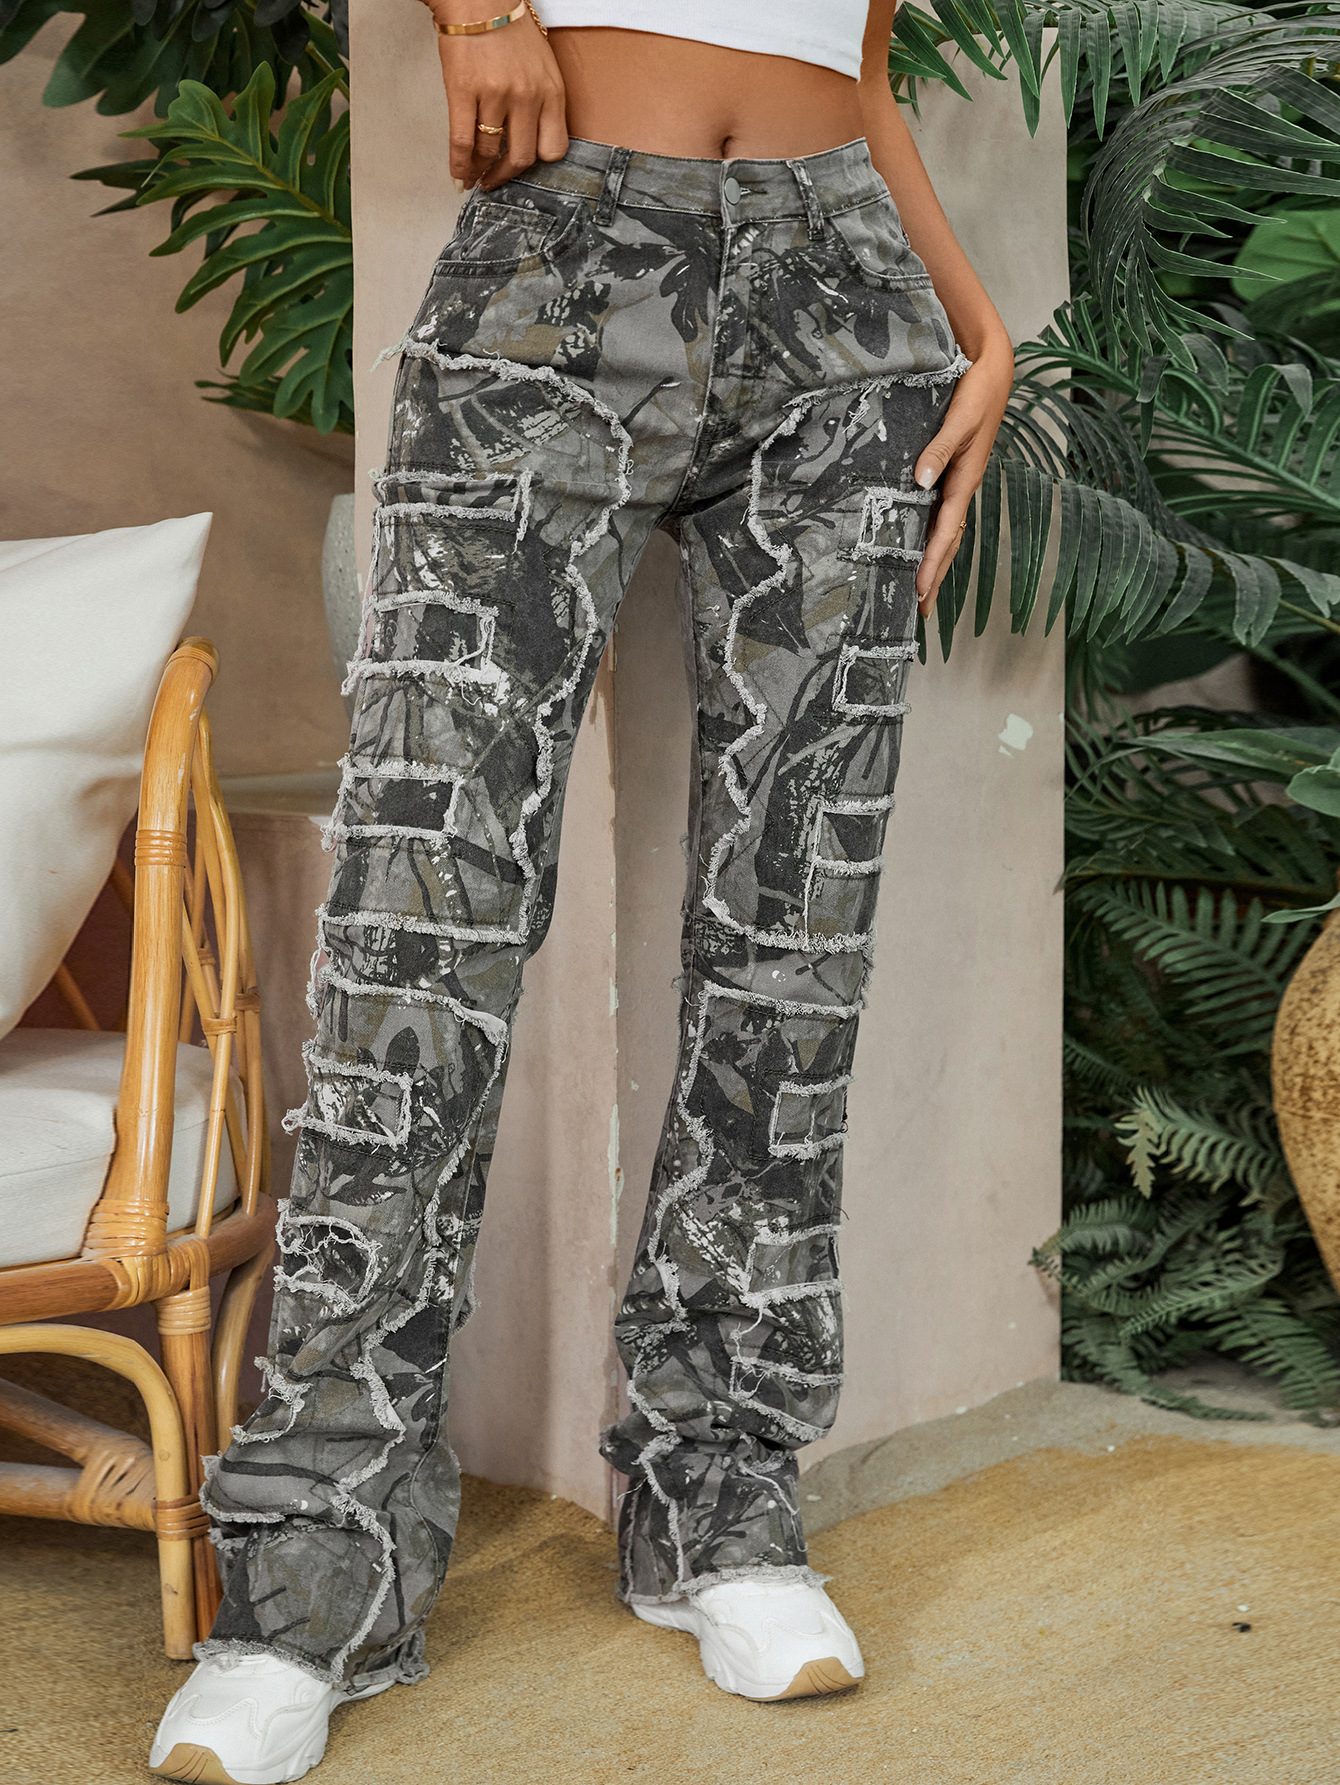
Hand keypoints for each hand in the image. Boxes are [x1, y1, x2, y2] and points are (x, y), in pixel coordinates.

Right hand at [430, 3, 568, 192]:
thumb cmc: (509, 28)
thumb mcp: (543, 66)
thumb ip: (542, 101)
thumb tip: (529, 137)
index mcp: (551, 92)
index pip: (554, 148)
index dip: (538, 165)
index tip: (524, 169)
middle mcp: (527, 97)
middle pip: (521, 157)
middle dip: (505, 175)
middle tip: (494, 180)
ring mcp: (496, 96)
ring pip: (489, 152)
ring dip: (479, 171)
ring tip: (473, 176)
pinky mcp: (465, 92)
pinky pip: (462, 142)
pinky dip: (460, 165)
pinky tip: (459, 175)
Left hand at [912, 329, 1013, 615]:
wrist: (991, 370)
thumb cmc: (977, 394)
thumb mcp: (959, 421)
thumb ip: (939, 449)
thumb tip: (921, 480)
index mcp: (964, 481)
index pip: (946, 533)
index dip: (932, 563)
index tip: (919, 590)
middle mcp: (960, 487)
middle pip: (947, 542)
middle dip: (934, 576)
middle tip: (920, 611)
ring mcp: (956, 483)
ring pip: (944, 532)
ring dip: (933, 561)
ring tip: (919, 591)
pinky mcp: (951, 473)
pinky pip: (939, 514)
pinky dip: (930, 536)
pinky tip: (917, 546)